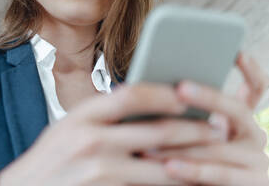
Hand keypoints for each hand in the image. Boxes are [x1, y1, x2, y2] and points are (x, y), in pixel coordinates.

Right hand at [0, 83, 224, 185]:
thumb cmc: (50, 159)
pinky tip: (186, 182)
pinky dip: (170, 185)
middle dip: (194, 130)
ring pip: (160, 166)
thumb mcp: (69, 127)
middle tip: (219, 128)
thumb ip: (102, 116)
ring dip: (192, 162)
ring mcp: (98, 170)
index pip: (131, 94)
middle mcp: (90, 139)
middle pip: (156, 131)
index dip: (163, 93)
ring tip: (214, 158)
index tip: (186, 93)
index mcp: (82, 115)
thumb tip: (145, 102)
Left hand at [150, 53, 268, 185]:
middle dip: (208, 96)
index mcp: (241, 118)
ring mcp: (258, 160)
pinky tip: (169, 166)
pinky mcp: (255, 184)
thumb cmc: (186, 154)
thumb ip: (182, 110)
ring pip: (219, 145)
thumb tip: (149, 86)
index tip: (237, 51)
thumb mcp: (188, 130)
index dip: (250, 69)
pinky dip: (192, 170)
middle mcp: (255, 134)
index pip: (256, 87)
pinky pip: (220, 175)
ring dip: (183, 141)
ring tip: (155, 132)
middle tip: (181, 87)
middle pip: (237, 109)